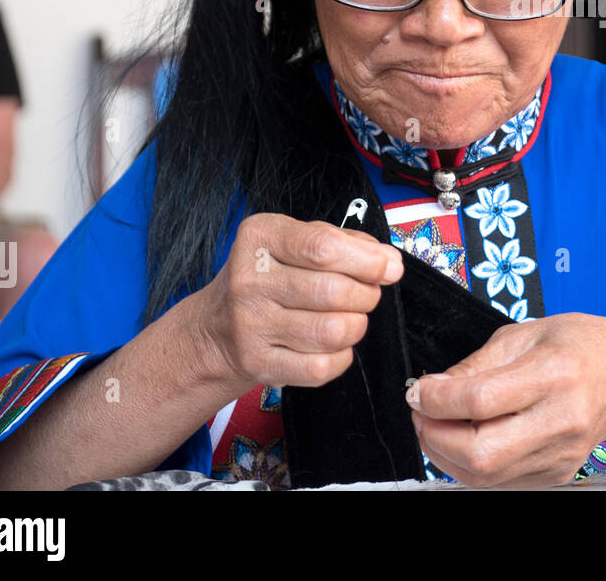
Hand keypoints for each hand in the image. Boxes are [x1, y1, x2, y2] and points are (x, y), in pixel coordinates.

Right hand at [191, 213, 403, 393]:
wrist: (217, 329)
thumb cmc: (271, 277)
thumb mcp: (298, 242)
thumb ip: (346, 243)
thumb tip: (389, 262)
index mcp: (261, 237)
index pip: (323, 247)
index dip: (367, 261)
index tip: (389, 268)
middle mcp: (249, 280)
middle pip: (334, 291)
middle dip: (367, 295)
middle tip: (367, 294)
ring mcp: (250, 325)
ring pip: (332, 332)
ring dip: (357, 326)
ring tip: (351, 318)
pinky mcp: (257, 363)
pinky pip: (320, 367)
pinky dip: (341, 358)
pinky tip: (334, 346)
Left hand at [405, 312, 605, 486]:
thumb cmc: (583, 345)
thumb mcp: (528, 333)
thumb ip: (477, 363)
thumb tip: (432, 388)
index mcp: (554, 374)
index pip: (480, 400)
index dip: (436, 399)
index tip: (419, 390)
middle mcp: (560, 420)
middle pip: (480, 452)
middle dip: (434, 436)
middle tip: (423, 412)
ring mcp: (560, 454)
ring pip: (484, 476)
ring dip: (445, 454)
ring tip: (438, 426)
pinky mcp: (557, 473)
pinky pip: (500, 482)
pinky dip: (470, 465)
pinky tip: (464, 439)